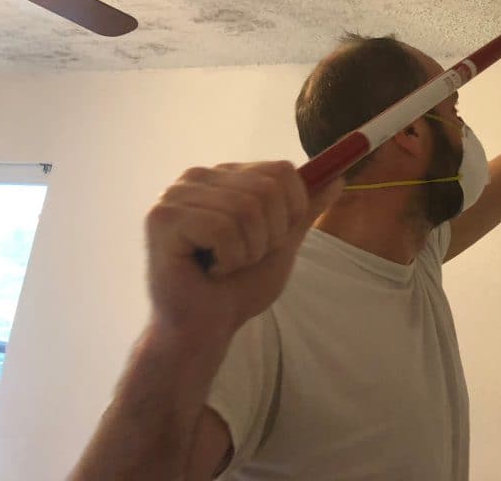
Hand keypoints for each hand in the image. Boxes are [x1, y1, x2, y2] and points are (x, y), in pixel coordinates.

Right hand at [145, 161, 342, 346]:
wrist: (206, 329)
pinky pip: (222, 228)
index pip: (281, 170)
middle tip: (243, 258)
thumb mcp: (282, 242)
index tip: (271, 240)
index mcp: (224, 177)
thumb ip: (304, 209)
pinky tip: (208, 271)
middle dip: (269, 235)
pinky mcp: (162, 217)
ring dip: (248, 250)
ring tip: (224, 265)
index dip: (291, 210)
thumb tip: (338, 178)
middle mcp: (197, 177)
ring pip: (246, 208)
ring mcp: (175, 195)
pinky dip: (228, 258)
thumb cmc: (238, 287)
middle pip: (267, 188)